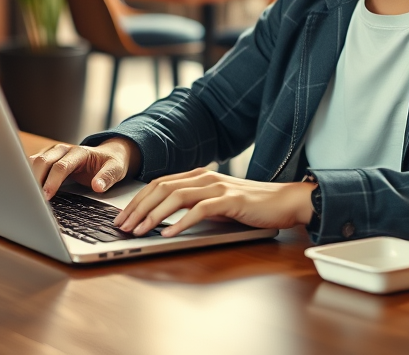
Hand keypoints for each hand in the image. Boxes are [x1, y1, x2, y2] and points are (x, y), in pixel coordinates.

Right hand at [29, 137, 140, 198]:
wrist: (108, 154)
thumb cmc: (111, 162)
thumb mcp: (116, 169)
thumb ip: (107, 177)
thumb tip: (97, 187)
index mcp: (79, 152)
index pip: (61, 166)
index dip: (52, 181)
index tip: (46, 197)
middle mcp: (63, 149)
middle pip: (43, 161)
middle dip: (35, 179)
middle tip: (31, 200)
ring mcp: (54, 153)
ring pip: (34, 161)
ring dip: (28, 177)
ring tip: (25, 196)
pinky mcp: (48, 159)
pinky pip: (33, 164)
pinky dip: (27, 175)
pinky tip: (25, 189)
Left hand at [112, 168, 316, 237]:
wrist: (286, 201)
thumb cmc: (252, 205)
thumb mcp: (218, 202)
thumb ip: (195, 205)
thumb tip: (166, 220)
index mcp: (199, 175)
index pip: (159, 183)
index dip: (138, 199)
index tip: (123, 216)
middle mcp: (205, 177)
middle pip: (161, 188)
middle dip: (138, 208)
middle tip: (122, 226)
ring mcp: (218, 187)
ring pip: (176, 197)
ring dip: (153, 215)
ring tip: (139, 231)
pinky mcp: (231, 200)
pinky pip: (200, 210)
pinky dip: (181, 222)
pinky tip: (168, 233)